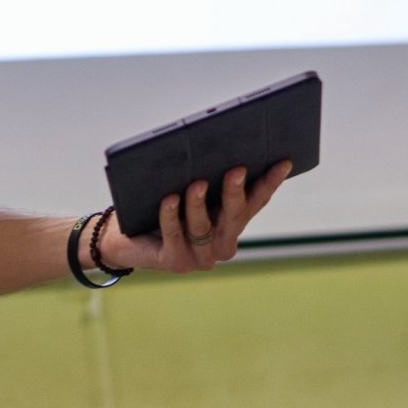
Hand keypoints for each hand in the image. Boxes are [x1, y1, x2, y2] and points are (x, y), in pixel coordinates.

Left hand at [97, 160, 291, 273]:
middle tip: (236, 169)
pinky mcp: (175, 262)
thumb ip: (205, 175)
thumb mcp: (187, 187)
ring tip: (196, 183)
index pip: (255, 202)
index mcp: (231, 224)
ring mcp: (200, 257)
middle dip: (235, 192)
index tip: (282, 161)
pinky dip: (172, 216)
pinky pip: (175, 235)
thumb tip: (217, 144)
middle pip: (234, 215)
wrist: (125, 237)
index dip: (269, 182)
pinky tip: (169, 199)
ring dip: (199, 204)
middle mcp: (221, 244)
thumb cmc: (159, 204)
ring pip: (203, 227)